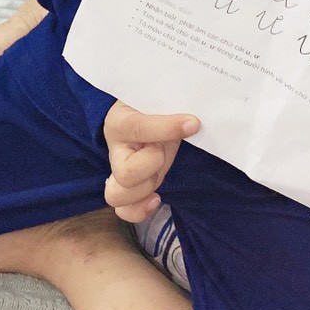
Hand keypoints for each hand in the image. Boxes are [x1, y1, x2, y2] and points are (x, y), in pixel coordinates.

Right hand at [103, 101, 199, 223]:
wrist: (147, 113)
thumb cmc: (155, 105)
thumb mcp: (162, 99)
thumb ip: (173, 103)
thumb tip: (194, 118)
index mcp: (120, 120)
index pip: (137, 127)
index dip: (166, 128)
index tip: (193, 123)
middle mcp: (115, 148)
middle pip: (124, 173)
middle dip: (153, 165)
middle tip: (164, 150)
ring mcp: (118, 170)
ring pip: (117, 195)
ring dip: (146, 187)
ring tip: (160, 171)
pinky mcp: (127, 188)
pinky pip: (123, 210)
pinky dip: (138, 210)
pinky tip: (156, 199)